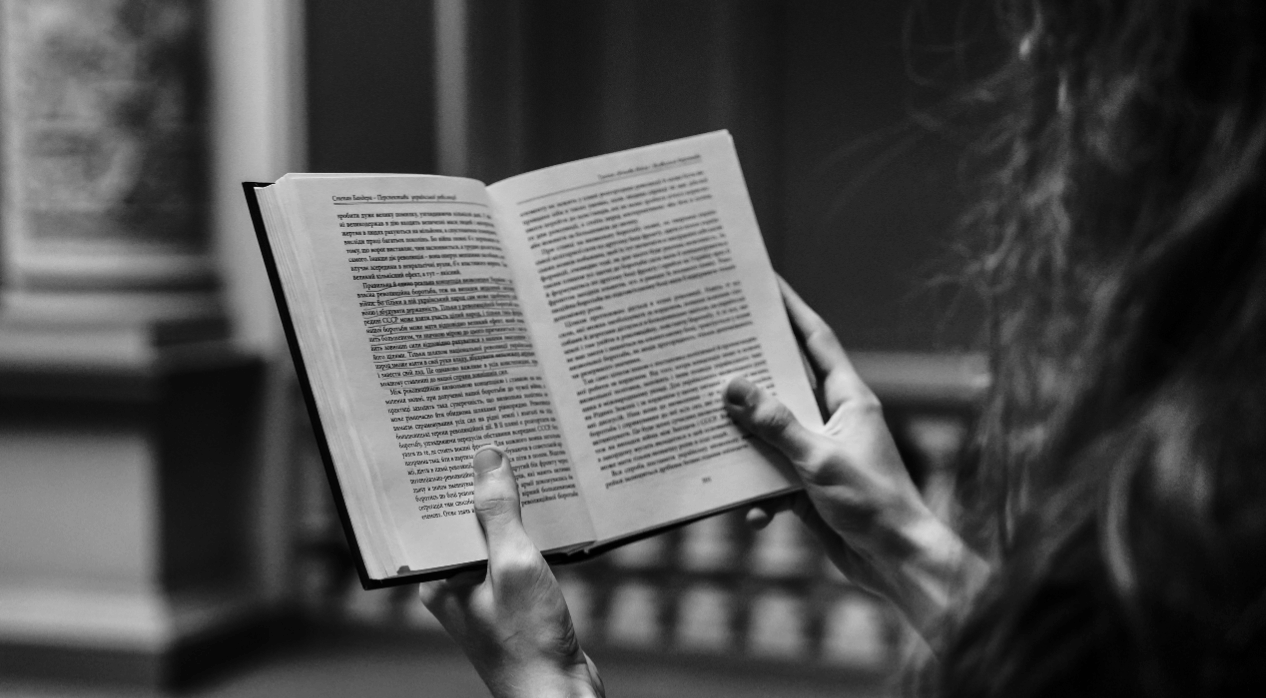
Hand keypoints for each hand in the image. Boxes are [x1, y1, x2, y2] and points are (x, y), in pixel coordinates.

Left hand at [418, 446, 603, 697]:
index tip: (457, 436)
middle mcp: (456, 582)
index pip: (435, 514)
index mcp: (439, 577)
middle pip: (465, 519)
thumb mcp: (514, 565)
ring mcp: (486, 590)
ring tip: (525, 460)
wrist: (559, 695)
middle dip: (482, 482)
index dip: (447, 475)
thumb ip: (500, 512)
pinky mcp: (516, 597)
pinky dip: (532, 528)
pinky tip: (550, 505)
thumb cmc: (528, 642)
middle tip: (495, 435)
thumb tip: (487, 459)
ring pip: (495, 533)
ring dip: (512, 503)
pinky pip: (518, 550)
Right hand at [725, 279, 988, 642]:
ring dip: (746, 442)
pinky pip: (771, 478)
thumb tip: (733, 385)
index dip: (793, 309)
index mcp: (849, 399)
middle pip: (785, 383)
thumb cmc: (874, 504)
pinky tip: (754, 515)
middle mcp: (834, 419)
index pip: (817, 340)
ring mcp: (820, 452)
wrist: (897, 564)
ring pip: (770, 433)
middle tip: (712, 349)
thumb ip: (775, 424)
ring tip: (712, 435)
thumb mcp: (819, 459)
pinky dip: (758, 495)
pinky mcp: (808, 486)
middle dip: (750, 373)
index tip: (767, 282)